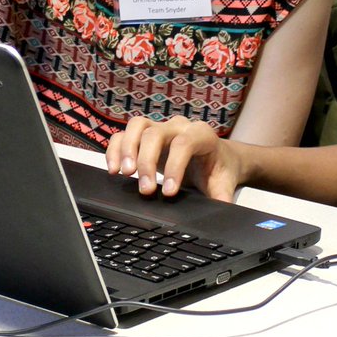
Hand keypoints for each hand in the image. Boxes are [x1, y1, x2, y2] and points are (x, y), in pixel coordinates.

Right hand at [106, 116, 241, 201]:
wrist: (216, 157)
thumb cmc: (218, 170)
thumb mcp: (223, 184)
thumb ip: (222, 197)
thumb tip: (220, 211)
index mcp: (202, 135)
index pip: (184, 143)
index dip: (174, 167)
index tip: (168, 193)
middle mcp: (179, 126)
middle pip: (155, 133)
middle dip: (147, 162)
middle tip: (145, 190)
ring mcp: (160, 128)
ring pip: (137, 126)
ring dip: (127, 149)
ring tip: (124, 173)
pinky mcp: (144, 136)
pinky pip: (124, 134)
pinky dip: (115, 149)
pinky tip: (113, 170)